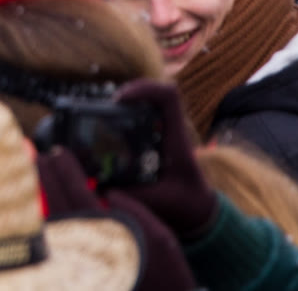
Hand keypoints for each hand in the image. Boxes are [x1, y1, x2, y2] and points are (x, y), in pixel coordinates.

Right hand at [110, 80, 215, 239]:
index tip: (120, 99)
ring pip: (151, 100)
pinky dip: (128, 112)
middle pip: (156, 92)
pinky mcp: (159, 136)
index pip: (169, 97)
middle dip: (130, 94)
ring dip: (129, 100)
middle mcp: (173, 129)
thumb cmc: (182, 205)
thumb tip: (99, 191)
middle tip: (107, 106)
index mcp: (177, 140)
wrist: (197, 209)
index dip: (145, 88)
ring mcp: (167, 131)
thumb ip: (129, 196)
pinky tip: (113, 123)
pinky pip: (146, 113)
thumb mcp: (155, 201)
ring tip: (108, 110)